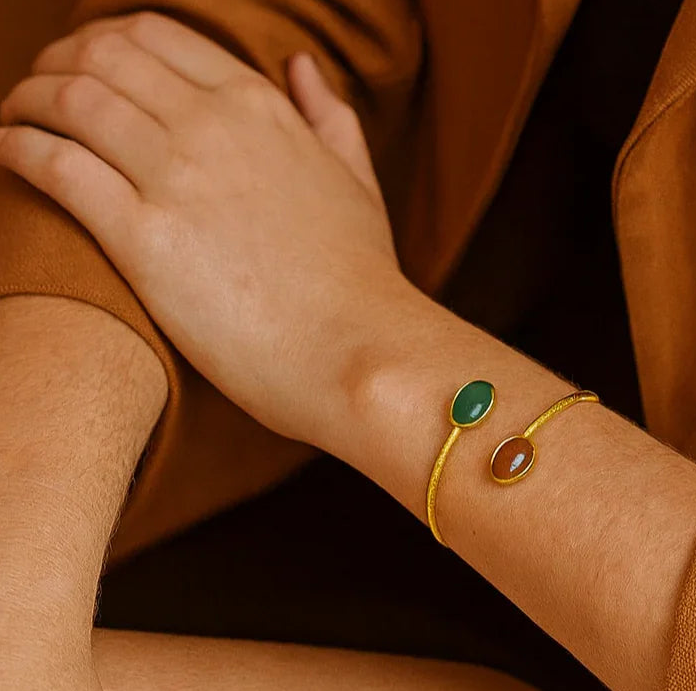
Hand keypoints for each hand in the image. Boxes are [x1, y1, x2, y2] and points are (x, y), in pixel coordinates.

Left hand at [0, 12, 408, 445]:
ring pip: (68, 100)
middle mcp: (212, 127)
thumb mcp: (356, 181)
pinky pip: (54, 164)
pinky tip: (6, 154)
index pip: (156, 36)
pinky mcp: (144, 239)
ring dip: (26, 101)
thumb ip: (328, 116)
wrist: (359, 350)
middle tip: (38, 93)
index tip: (87, 69)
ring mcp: (176, 178)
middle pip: (100, 56)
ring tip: (14, 122)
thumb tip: (302, 65)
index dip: (106, 42)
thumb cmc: (360, 278)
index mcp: (259, 108)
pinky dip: (16, 148)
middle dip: (55, 64)